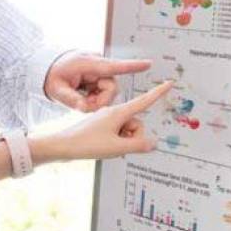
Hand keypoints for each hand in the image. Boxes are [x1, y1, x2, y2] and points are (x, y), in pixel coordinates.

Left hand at [33, 81, 171, 161]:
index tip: (169, 82)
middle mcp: (113, 113)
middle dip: (133, 136)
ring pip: (126, 130)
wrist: (61, 146)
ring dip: (123, 141)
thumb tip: (153, 143)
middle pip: (136, 123)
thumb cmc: (85, 143)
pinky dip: (115, 142)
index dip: (158, 92)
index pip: (144, 101)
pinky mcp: (100, 127)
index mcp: (118, 112)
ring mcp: (106, 120)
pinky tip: (104, 148)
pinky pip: (116, 134)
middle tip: (118, 145)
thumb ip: (138, 145)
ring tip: (108, 147)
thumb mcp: (116, 147)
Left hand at [44, 52, 151, 111]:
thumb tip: (83, 107)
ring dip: (96, 101)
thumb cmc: (53, 76)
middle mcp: (98, 68)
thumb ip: (70, 99)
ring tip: (80, 97)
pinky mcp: (100, 80)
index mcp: (89, 65)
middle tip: (82, 103)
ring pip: (108, 94)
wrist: (49, 71)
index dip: (132, 66)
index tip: (148, 63)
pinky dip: (94, 100)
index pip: (114, 66)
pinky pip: (104, 95)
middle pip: (111, 89)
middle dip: (100, 100)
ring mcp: (100, 74)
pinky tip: (84, 96)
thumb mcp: (57, 89)